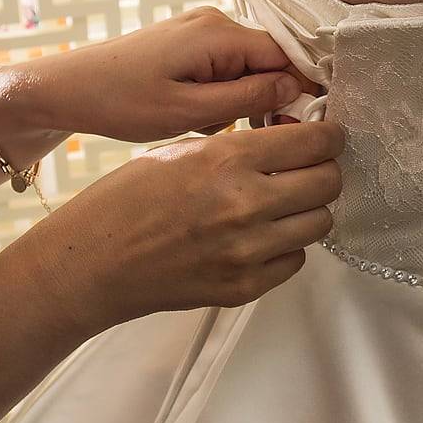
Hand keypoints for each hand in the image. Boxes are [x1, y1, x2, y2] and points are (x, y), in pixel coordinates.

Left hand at [0, 7, 317, 147]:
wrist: (67, 88)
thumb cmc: (119, 101)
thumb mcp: (188, 111)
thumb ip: (247, 97)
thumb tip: (295, 88)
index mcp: (217, 34)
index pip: (286, 55)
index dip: (301, 90)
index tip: (301, 125)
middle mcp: (213, 22)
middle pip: (269, 60)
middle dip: (266, 98)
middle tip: (246, 134)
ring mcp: (199, 30)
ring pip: (246, 67)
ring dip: (240, 100)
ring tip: (207, 124)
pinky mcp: (187, 42)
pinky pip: (224, 67)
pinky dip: (220, 94)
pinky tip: (196, 115)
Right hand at [8, 119, 344, 335]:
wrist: (95, 262)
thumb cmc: (127, 200)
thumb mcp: (180, 150)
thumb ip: (238, 146)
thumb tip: (290, 138)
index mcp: (227, 159)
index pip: (315, 142)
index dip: (327, 136)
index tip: (326, 137)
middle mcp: (245, 204)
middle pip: (327, 183)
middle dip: (323, 170)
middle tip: (306, 169)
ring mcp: (248, 251)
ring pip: (320, 223)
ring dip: (308, 210)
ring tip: (283, 204)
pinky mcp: (244, 286)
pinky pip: (295, 260)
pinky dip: (286, 246)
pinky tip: (260, 236)